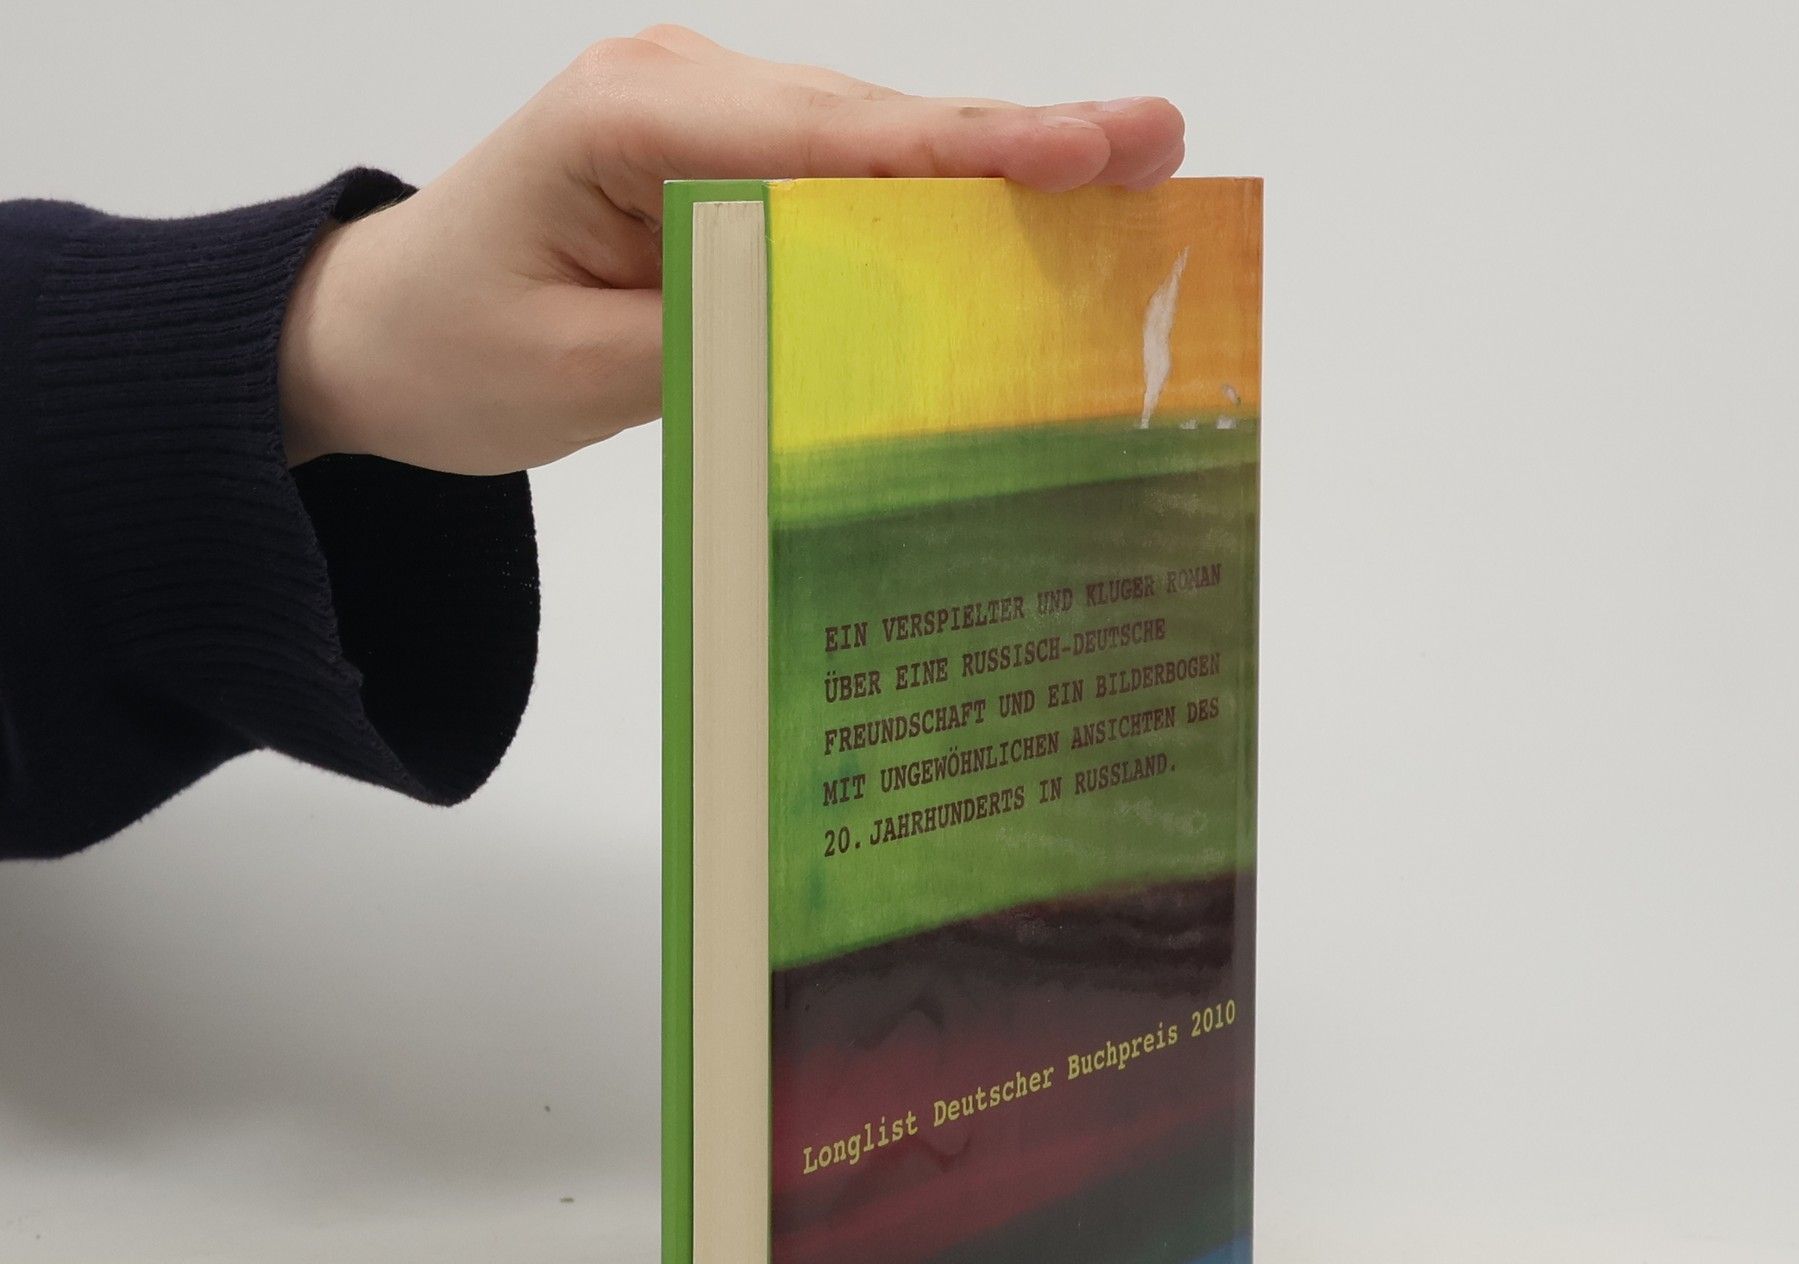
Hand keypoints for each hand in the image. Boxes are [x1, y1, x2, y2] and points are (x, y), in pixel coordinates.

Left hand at [279, 27, 1184, 473]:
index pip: (835, 140)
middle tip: (1155, 150)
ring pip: (873, 148)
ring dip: (990, 174)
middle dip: (1019, 147)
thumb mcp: (577, 372)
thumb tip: (848, 338)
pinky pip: (842, 184)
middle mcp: (682, 91)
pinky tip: (1013, 226)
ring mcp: (706, 120)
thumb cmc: (452, 345)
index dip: (975, 151)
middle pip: (877, 126)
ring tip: (1119, 183)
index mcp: (633, 118)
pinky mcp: (720, 167)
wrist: (378, 332)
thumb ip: (715, 345)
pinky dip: (928, 209)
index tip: (1094, 150)